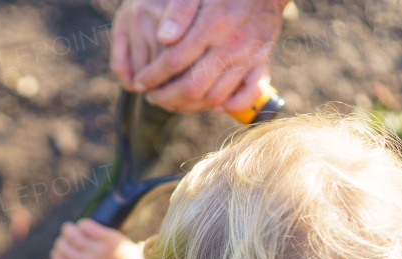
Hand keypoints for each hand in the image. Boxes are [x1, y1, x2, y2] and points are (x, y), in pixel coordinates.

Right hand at [50, 219, 152, 258]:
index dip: (56, 254)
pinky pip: (88, 226)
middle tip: (63, 238)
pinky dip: (82, 224)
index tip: (57, 249)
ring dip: (67, 230)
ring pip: (73, 235)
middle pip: (64, 248)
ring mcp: (98, 251)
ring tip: (68, 228)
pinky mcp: (108, 238)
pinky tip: (83, 225)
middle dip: (61, 241)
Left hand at [126, 0, 284, 113]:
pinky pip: (249, 94)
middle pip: (192, 86)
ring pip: (215, 96)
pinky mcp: (262, 62)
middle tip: (152, 97)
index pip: (173, 61)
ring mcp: (248, 55)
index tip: (139, 82)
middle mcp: (231, 44)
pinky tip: (213, 105)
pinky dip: (231, 105)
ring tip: (173, 102)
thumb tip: (162, 37)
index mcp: (211, 24)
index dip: (152, 76)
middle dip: (166, 97)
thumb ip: (179, 10)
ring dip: (189, 106)